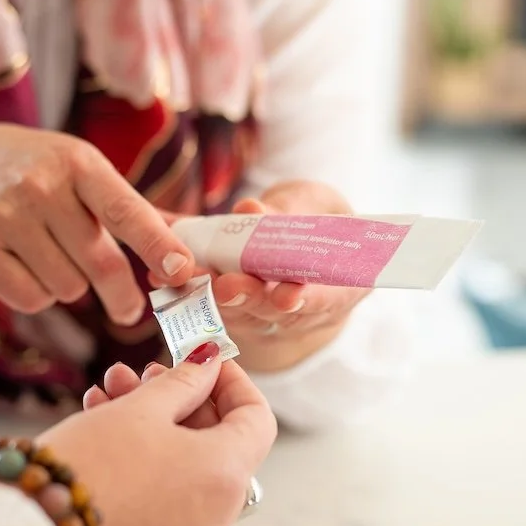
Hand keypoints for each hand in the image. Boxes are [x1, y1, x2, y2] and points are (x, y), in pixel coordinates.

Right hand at [0, 124, 195, 323]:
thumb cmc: (32, 175)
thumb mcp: (78, 172)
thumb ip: (132, 210)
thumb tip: (191, 247)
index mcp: (79, 163)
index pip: (127, 210)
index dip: (158, 243)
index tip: (182, 271)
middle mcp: (41, 185)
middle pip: (101, 264)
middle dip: (123, 297)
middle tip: (130, 310)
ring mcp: (3, 215)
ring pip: (67, 288)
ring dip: (69, 288)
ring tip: (49, 259)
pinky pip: (31, 299)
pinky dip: (36, 296)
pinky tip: (22, 269)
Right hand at [38, 345, 276, 525]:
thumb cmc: (90, 469)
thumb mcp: (141, 410)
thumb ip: (184, 381)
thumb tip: (209, 362)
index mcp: (226, 475)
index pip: (256, 418)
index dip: (231, 380)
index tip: (202, 359)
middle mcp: (217, 514)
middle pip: (217, 441)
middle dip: (180, 398)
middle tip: (142, 373)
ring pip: (185, 466)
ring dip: (155, 424)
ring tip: (108, 392)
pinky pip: (164, 494)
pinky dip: (145, 460)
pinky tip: (101, 428)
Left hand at [203, 181, 368, 371]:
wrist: (305, 238)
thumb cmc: (317, 217)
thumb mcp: (312, 204)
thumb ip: (285, 211)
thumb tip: (249, 210)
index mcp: (346, 285)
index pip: (330, 300)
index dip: (309, 300)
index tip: (288, 295)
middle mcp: (313, 312)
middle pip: (282, 317)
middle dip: (253, 300)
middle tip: (228, 287)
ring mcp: (278, 321)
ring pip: (249, 318)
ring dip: (219, 301)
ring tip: (196, 280)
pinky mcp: (247, 319)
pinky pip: (226, 313)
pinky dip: (201, 298)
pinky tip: (179, 280)